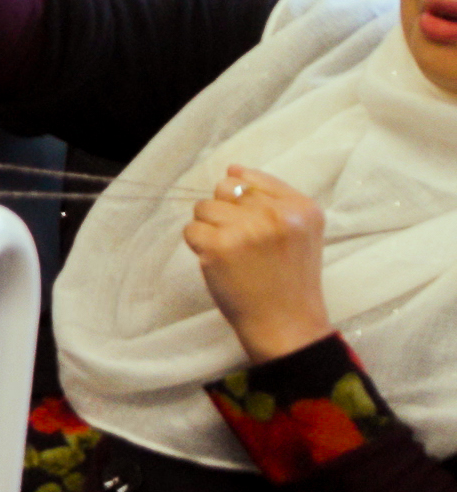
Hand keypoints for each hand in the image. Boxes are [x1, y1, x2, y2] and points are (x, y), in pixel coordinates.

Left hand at [187, 165, 333, 363]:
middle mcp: (277, 215)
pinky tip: (221, 264)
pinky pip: (191, 230)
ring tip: (233, 254)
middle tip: (244, 244)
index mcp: (302, 207)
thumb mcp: (300, 232)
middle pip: (224, 189)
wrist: (287, 323)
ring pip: (204, 207)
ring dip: (210, 229)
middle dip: (226, 213)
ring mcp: (247, 229)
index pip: (249, 179)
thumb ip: (271, 196)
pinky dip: (198, 246)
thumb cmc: (289, 278)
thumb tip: (231, 168)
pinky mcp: (219, 247)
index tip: (257, 230)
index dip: (244, 204)